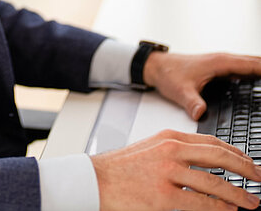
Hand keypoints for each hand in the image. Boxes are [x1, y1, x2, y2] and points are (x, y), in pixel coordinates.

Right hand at [91, 129, 260, 210]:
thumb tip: (206, 161)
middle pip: (218, 157)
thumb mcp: (151, 149)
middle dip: (245, 169)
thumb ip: (176, 150)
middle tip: (260, 178)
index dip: (236, 153)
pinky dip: (220, 209)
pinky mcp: (165, 198)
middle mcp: (170, 151)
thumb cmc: (123, 168)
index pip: (211, 141)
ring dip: (239, 195)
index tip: (250, 162)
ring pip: (215, 183)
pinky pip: (201, 204)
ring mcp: (168, 174)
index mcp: (168, 137)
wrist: (96, 180)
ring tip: (252, 202)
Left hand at [143, 52, 260, 119]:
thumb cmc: (167, 74)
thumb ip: (191, 101)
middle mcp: (225, 60)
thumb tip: (200, 113)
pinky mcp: (221, 71)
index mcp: (221, 62)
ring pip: (252, 66)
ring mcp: (223, 65)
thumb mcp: (180, 90)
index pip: (254, 65)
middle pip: (258, 63)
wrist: (156, 67)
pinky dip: (257, 76)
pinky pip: (245, 71)